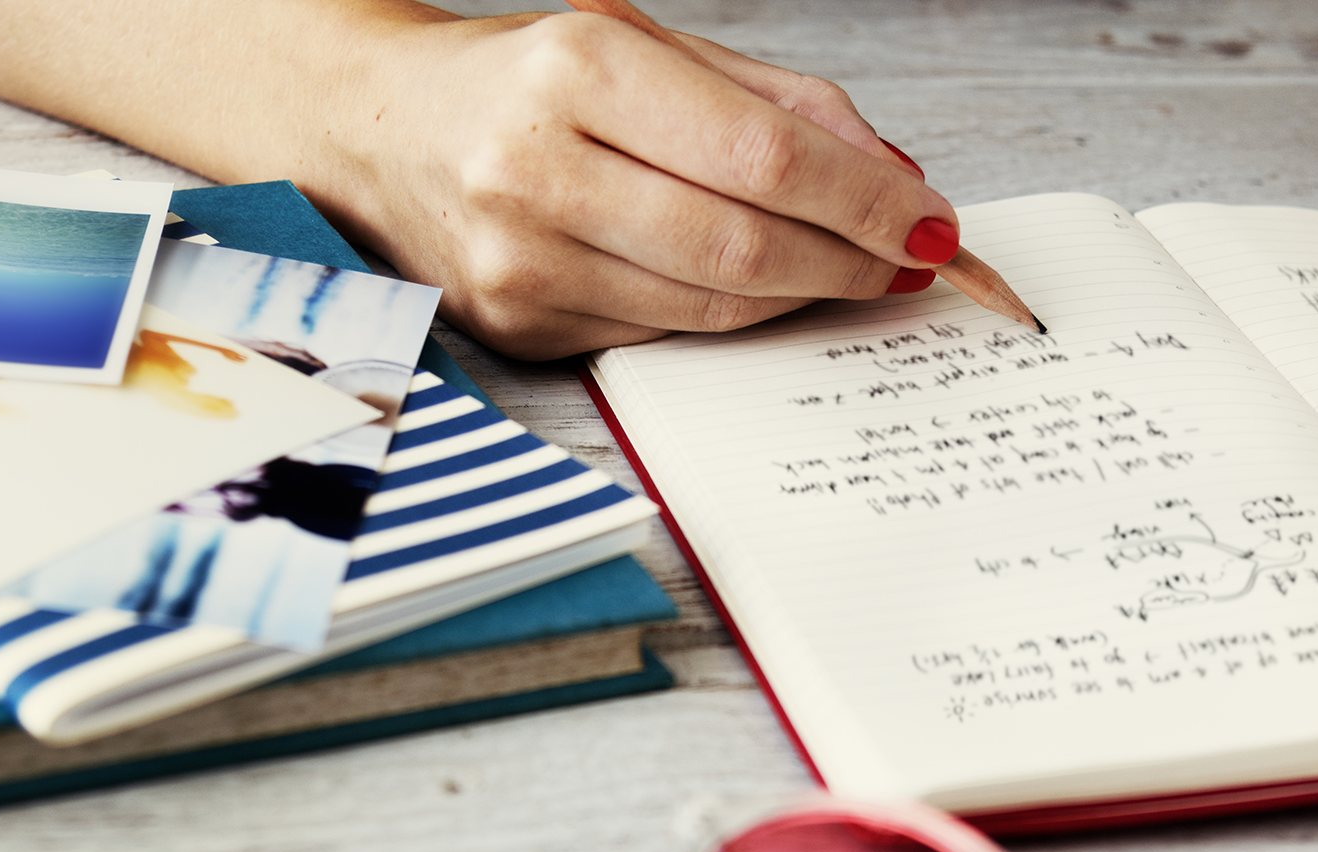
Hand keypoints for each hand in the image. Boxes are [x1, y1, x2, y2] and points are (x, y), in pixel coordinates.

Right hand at [324, 12, 951, 358]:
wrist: (384, 130)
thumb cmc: (532, 84)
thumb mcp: (651, 51)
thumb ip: (778, 104)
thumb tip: (892, 178)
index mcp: (576, 74)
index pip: (763, 157)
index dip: (866, 200)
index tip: (932, 222)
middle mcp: (536, 171)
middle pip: (745, 244)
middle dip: (853, 258)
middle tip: (911, 257)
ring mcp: (521, 263)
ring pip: (716, 304)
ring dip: (806, 292)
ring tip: (850, 266)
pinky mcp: (520, 329)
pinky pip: (669, 333)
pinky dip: (734, 311)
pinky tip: (759, 281)